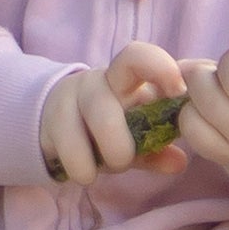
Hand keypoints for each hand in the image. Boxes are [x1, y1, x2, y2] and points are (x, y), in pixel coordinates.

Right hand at [40, 42, 188, 184]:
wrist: (54, 126)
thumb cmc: (105, 130)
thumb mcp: (134, 137)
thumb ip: (156, 149)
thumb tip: (179, 163)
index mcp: (124, 80)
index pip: (138, 57)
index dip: (159, 68)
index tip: (177, 92)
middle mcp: (96, 83)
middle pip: (106, 105)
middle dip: (119, 145)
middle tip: (123, 161)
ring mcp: (69, 99)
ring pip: (88, 127)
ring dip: (101, 159)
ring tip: (99, 171)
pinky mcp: (49, 122)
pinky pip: (68, 149)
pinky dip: (81, 168)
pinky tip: (83, 172)